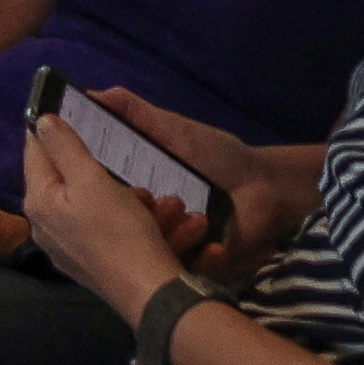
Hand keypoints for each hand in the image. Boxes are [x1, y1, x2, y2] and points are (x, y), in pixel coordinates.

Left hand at [18, 108, 193, 318]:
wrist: (149, 293)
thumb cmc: (118, 232)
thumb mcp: (91, 180)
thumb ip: (66, 147)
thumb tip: (42, 120)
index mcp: (38, 201)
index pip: (35, 151)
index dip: (52, 129)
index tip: (73, 112)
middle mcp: (45, 225)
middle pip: (76, 181)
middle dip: (116, 177)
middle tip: (146, 186)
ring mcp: (68, 247)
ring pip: (105, 207)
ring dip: (140, 202)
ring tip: (171, 208)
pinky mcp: (93, 263)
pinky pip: (117, 230)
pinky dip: (144, 224)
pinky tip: (172, 225)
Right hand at [88, 85, 312, 277]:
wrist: (270, 186)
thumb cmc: (221, 156)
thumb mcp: (174, 130)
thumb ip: (136, 114)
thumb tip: (93, 92)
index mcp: (133, 195)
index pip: (101, 202)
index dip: (97, 198)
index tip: (103, 187)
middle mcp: (145, 225)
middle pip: (120, 235)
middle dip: (135, 219)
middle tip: (149, 202)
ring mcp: (170, 249)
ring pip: (152, 256)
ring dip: (171, 237)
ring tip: (194, 220)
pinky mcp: (197, 267)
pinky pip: (187, 272)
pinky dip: (202, 260)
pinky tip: (214, 245)